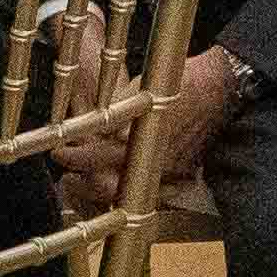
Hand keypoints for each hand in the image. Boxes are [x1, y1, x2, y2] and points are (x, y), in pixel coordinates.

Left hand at [52, 31, 242, 219]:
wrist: (217, 86)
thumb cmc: (177, 82)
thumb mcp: (136, 92)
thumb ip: (113, 115)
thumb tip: (90, 129)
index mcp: (141, 138)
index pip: (97, 156)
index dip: (74, 157)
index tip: (59, 153)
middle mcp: (156, 161)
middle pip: (110, 185)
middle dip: (85, 180)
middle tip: (70, 172)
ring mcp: (171, 172)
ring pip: (130, 193)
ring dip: (106, 188)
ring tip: (90, 178)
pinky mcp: (182, 174)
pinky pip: (153, 191)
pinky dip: (135, 190)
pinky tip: (123, 182)